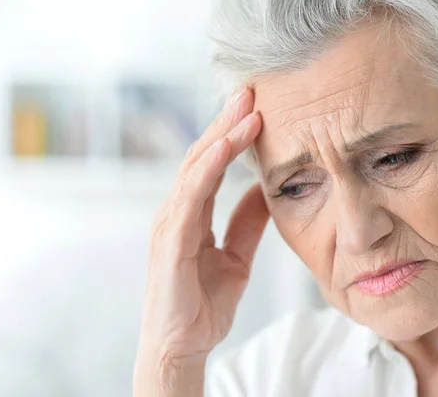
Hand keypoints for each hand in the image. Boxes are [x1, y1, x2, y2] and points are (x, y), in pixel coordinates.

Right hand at [134, 87, 268, 395]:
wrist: (183, 347)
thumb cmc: (202, 304)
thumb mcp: (236, 257)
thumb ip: (246, 224)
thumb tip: (266, 191)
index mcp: (192, 214)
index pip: (212, 164)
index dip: (232, 134)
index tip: (258, 108)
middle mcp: (177, 212)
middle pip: (201, 156)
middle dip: (225, 122)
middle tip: (250, 91)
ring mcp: (170, 224)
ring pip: (194, 168)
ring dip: (220, 136)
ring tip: (245, 109)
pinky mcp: (171, 242)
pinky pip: (190, 198)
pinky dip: (207, 170)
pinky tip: (225, 149)